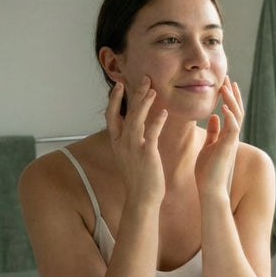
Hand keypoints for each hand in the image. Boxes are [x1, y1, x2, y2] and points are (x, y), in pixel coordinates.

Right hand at [106, 77, 166, 202]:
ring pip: (136, 120)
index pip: (111, 115)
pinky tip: (164, 112)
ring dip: (144, 103)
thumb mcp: (130, 157)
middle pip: (125, 113)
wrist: (142, 198)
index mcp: (117, 143)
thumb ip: (130, 141)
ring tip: (153, 89)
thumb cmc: (140, 178)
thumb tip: (134, 128)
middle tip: (143, 78)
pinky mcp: (146, 155)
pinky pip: (151, 134)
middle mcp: (122, 143)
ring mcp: (133, 148)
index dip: (114, 99)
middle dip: (134, 94)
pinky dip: (157, 122)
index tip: (120, 84)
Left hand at [195, 76, 243, 200]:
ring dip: (231, 100)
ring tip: (225, 86)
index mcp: (226, 136)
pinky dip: (229, 117)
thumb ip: (213, 132)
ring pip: (236, 116)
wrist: (210, 190)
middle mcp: (232, 137)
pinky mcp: (228, 148)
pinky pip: (232, 128)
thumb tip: (214, 117)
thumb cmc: (207, 172)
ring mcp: (232, 142)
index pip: (230, 112)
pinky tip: (224, 106)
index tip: (224, 83)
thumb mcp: (208, 147)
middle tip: (227, 78)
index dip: (228, 98)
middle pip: (236, 110)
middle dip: (232, 94)